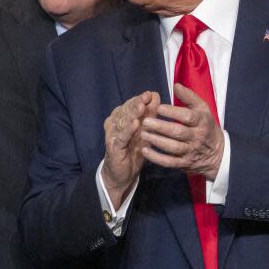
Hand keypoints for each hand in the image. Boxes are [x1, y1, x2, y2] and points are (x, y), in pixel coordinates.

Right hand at [101, 91, 160, 208]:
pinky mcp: (113, 146)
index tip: (151, 94)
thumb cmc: (133, 150)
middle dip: (137, 102)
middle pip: (126, 110)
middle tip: (146, 96)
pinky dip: (128, 130)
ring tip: (142, 107)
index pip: (130, 105)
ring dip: (132, 113)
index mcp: (121, 118)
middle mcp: (115, 124)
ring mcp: (113, 134)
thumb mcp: (143, 131)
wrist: (122, 174)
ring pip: (123, 121)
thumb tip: (155, 96)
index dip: (140, 99)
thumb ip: (148, 115)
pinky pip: (121, 136)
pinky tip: (135, 124)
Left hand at [140, 84, 223, 179]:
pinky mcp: (184, 163)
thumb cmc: (206, 125)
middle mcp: (197, 137)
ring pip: (173, 148)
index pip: (188, 117)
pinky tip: (145, 150)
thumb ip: (189, 97)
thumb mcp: (203, 109)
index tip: (159, 108)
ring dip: (156, 141)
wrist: (217, 153)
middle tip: (145, 121)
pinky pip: (170, 163)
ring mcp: (191, 152)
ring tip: (143, 133)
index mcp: (202, 122)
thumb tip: (176, 85)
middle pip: (178, 133)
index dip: (173, 112)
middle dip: (161, 127)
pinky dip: (156, 158)